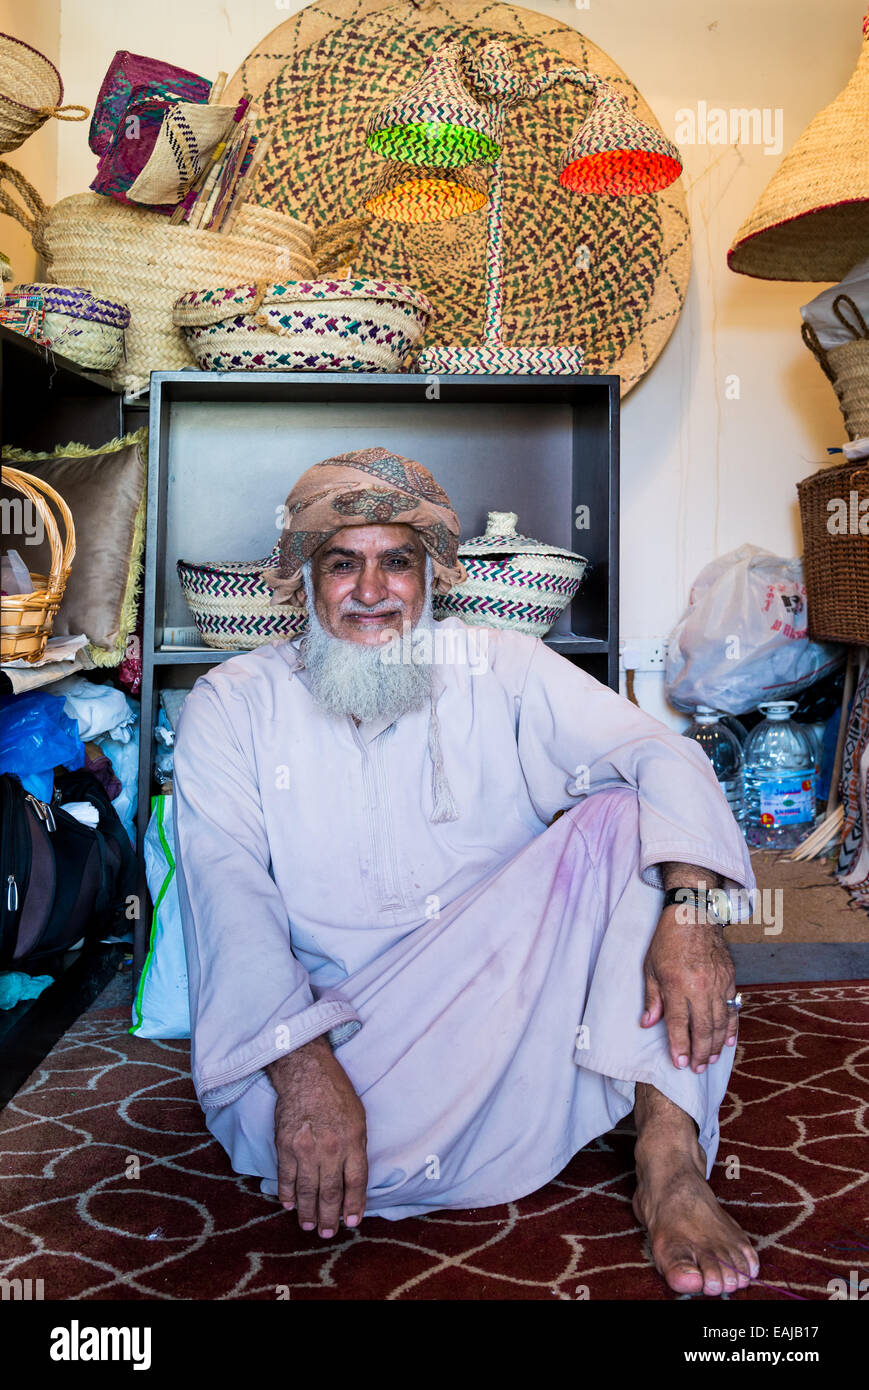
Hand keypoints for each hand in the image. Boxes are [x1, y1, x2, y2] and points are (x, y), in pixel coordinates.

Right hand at [266, 1035, 367, 1237]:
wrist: (306, 1072)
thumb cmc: (336, 1093)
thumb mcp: (358, 1118)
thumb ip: (356, 1149)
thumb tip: (352, 1180)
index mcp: (352, 1141)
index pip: (356, 1183)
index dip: (354, 1205)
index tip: (351, 1221)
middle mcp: (330, 1148)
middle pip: (331, 1192)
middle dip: (330, 1217)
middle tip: (328, 1233)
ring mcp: (305, 1148)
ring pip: (307, 1190)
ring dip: (308, 1212)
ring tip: (310, 1225)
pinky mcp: (284, 1145)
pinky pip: (286, 1177)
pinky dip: (286, 1194)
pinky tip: (289, 1204)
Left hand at [640, 906, 738, 1072]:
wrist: (693, 914)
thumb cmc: (667, 940)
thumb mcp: (650, 967)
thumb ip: (652, 998)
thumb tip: (648, 1024)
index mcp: (676, 984)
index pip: (679, 1024)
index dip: (679, 1047)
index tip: (679, 1063)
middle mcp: (699, 987)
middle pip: (702, 1029)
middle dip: (699, 1053)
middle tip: (695, 1068)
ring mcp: (717, 983)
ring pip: (719, 1022)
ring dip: (714, 1044)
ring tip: (708, 1060)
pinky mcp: (729, 979)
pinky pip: (732, 1008)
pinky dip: (731, 1027)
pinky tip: (727, 1041)